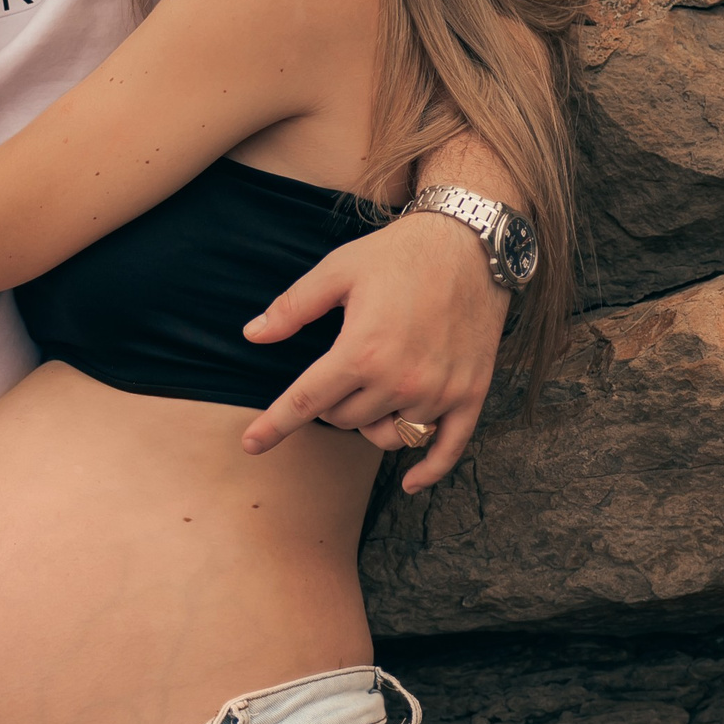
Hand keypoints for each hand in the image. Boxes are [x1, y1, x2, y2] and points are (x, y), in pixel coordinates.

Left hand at [239, 212, 507, 492]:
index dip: (274, 425)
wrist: (471, 241)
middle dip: (332, 404)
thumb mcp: (337, 271)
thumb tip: (252, 335)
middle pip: (346, 420)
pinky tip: (412, 482)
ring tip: (373, 393)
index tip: (251, 444)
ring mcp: (438, 391)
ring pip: (388, 435)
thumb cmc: (397, 253)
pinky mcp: (471, 393)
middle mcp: (400, 380)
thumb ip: (292, 307)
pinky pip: (448, 447)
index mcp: (361, 351)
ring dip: (371, 424)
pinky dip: (429, 470)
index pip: (307, 401)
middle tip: (340, 372)